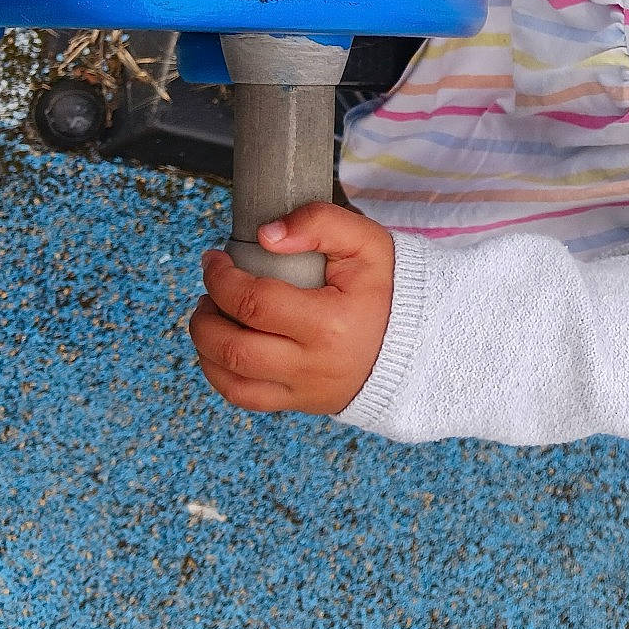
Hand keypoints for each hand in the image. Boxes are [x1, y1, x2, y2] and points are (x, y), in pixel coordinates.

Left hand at [189, 202, 395, 415]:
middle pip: (233, 347)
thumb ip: (320, 224)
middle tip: (209, 292)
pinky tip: (222, 350)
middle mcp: (314, 364)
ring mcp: (307, 389)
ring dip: (206, 347)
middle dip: (205, 316)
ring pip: (231, 380)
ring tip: (212, 318)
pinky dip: (220, 375)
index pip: (253, 302)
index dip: (221, 278)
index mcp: (330, 323)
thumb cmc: (392, 289)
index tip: (214, 260)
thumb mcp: (367, 242)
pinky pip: (246, 399)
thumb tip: (266, 235)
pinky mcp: (303, 403)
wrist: (423, 341)